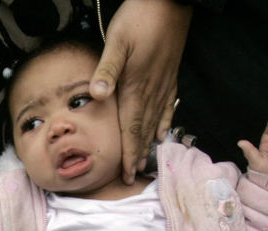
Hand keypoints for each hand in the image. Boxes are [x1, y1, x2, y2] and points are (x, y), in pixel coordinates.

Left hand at [89, 0, 192, 183]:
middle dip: (136, 155)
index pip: (131, 128)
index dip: (128, 153)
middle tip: (131, 176)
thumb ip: (107, 70)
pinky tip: (163, 133)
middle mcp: (152, 91)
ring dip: (148, 143)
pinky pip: (168, 105)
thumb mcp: (117, 41)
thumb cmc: (140, 18)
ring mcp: (163, 84)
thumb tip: (97, 95)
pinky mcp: (170, 75)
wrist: (170, 2)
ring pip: (155, 121)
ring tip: (144, 162)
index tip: (125, 173)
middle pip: (143, 130)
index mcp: (136, 87)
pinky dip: (164, 122)